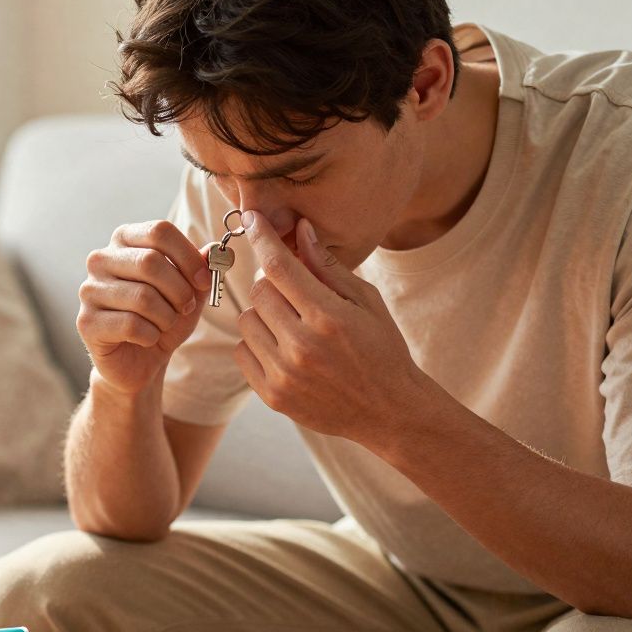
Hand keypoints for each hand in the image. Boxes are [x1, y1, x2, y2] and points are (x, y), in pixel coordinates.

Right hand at [78, 220, 213, 394]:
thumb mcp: (190, 290)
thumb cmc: (163, 317)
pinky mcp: (86, 322)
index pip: (159, 231)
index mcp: (125, 240)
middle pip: (150, 262)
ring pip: (142, 297)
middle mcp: (101, 259)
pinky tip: (147, 339)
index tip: (203, 280)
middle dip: (179, 290)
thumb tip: (214, 250)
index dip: (188, 256)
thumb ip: (201, 268)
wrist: (140, 360)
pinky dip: (151, 336)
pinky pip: (131, 325)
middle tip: (186, 307)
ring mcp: (89, 290)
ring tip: (164, 325)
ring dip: (166, 317)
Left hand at [233, 210, 431, 441]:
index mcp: (329, 318)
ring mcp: (284, 374)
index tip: (251, 220)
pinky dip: (256, 345)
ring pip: (246, 321)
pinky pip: (241, 352)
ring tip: (292, 326)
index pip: (279, 266)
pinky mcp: (272, 395)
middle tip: (295, 295)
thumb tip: (300, 230)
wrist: (389, 411)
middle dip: (273, 285)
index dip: (262, 237)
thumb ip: (328, 267)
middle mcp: (302, 346)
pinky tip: (284, 350)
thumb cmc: (381, 348)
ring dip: (264, 316)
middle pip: (259, 292)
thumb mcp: (366, 302)